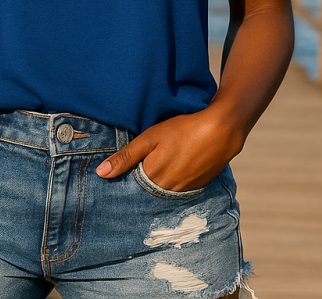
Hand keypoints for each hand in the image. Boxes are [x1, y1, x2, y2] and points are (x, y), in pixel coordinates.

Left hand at [95, 108, 244, 191]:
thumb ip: (126, 156)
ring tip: (159, 164)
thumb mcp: (150, 137)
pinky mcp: (197, 187)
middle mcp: (167, 190)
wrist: (222, 131)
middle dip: (140, 182)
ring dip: (157, 182)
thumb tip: (100, 174)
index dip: (124, 178)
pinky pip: (178, 189)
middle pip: (147, 190)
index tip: (117, 174)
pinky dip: (173, 181)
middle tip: (140, 165)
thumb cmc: (183, 129)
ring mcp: (183, 191)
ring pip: (163, 190)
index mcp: (152, 178)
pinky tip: (176, 166)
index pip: (131, 187)